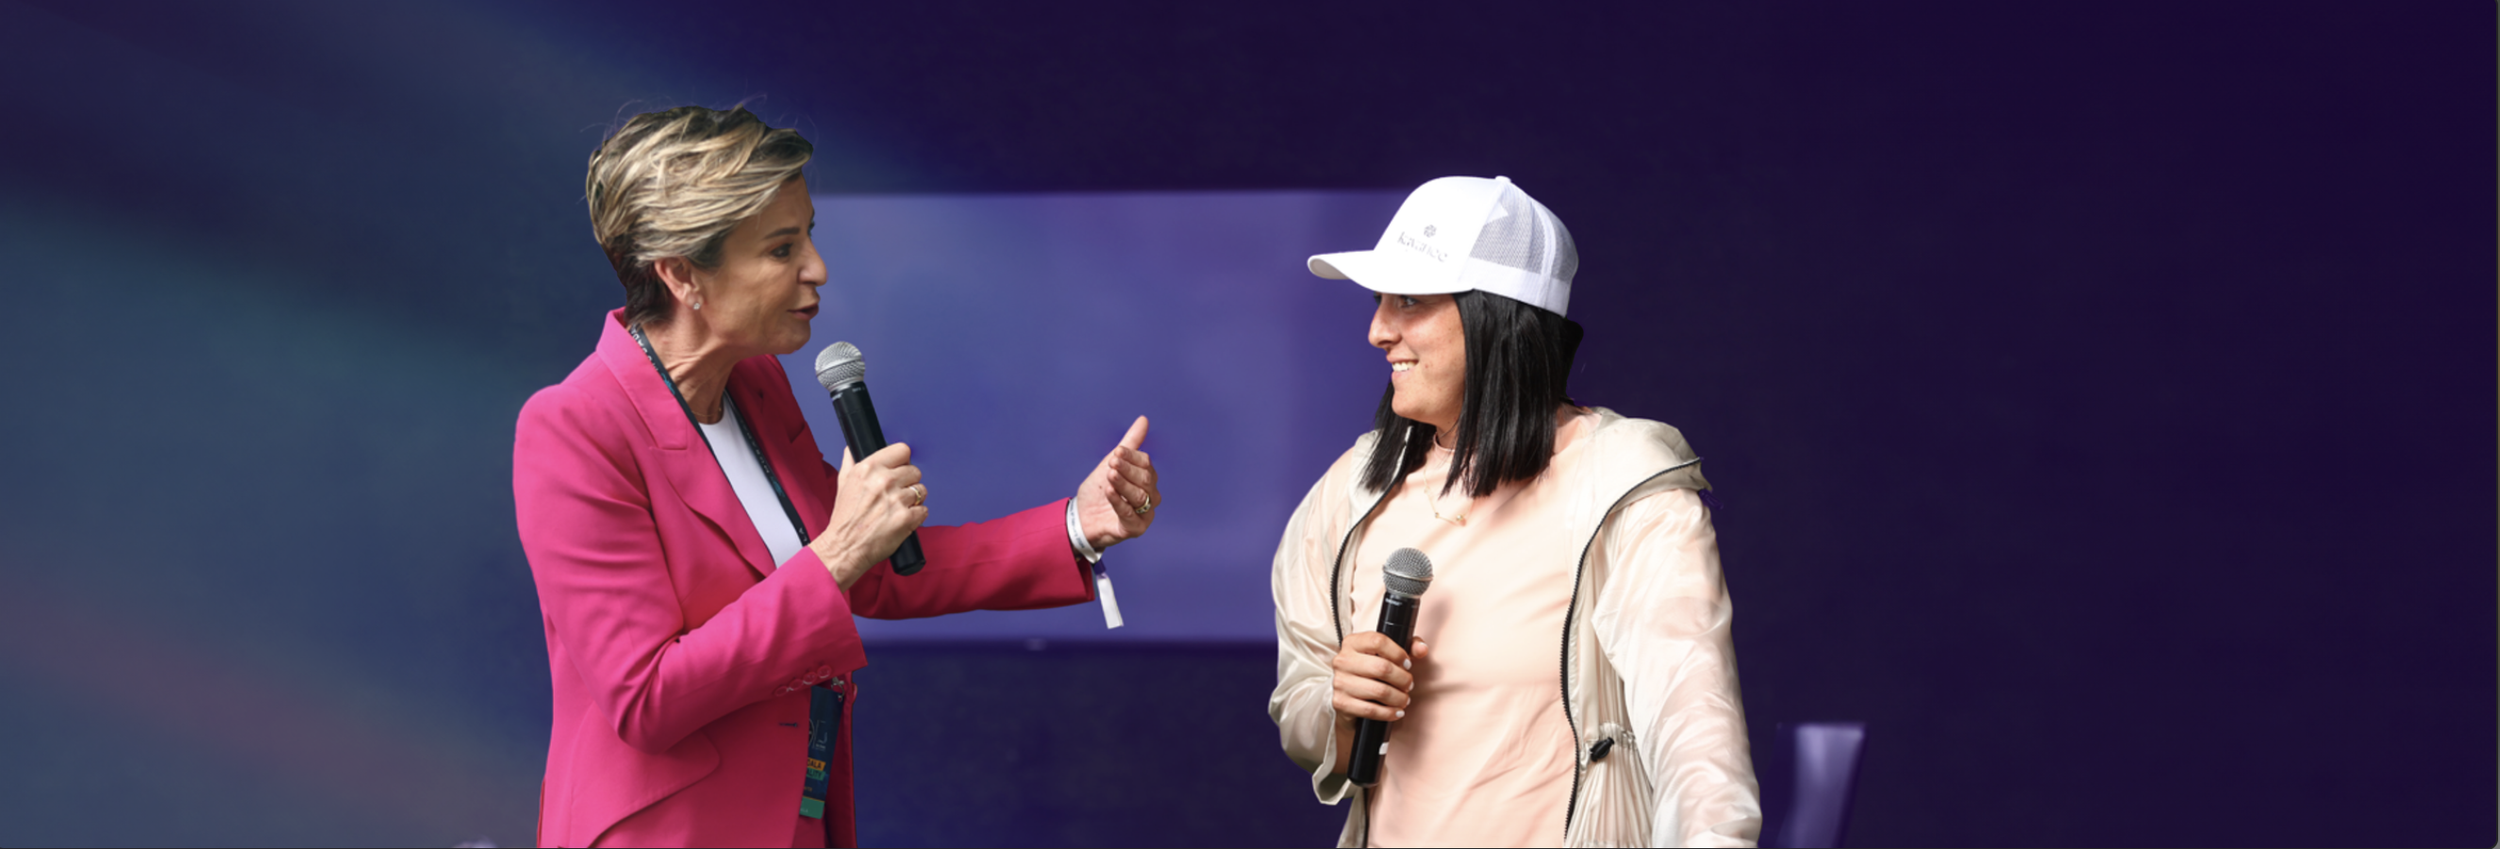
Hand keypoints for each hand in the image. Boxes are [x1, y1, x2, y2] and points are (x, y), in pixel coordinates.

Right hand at [811, 443, 927, 589]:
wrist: (844, 548)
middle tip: (897, 494)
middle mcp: (883, 481)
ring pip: (921, 491)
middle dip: (908, 483)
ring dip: (914, 500)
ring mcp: (896, 500)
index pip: (902, 450)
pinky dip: (916, 516)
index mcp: (868, 468)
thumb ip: (850, 462)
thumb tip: (853, 448)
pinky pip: (923, 510)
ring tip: (898, 509)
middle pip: (915, 471)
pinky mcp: (906, 518)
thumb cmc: (845, 519)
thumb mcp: (843, 483)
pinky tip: (902, 520)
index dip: (903, 461)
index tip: (900, 469)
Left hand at [1074, 416, 1160, 550]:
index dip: (1131, 457)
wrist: (1081, 516)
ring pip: (1140, 496)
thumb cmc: (1099, 491)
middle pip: (1146, 479)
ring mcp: (1145, 514)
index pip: (1146, 464)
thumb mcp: (1111, 464)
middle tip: (1111, 463)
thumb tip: (1143, 420)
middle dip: (1127, 469)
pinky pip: (1130, 514)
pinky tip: (1108, 491)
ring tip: (1109, 476)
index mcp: (1147, 479)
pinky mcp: (1135, 529)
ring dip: (1123, 484)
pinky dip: (1119, 501)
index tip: (1115, 452)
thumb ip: (1129, 444)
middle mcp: (1150, 496)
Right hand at [1329, 632, 1430, 773]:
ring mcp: (1340, 682)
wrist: (1347, 696)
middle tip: (1409, 685)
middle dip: (1403, 679)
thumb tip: (1422, 649)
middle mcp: (1342, 660)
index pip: (1378, 641)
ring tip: (1404, 699)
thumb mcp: (1388, 654)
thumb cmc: (1370, 671)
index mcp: (1352, 642)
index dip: (1398, 653)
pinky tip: (1396, 712)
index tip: (1407, 664)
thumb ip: (1409, 647)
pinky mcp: (1341, 702)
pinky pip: (1371, 710)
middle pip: (1382, 668)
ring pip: (1379, 691)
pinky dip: (1388, 713)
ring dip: (1398, 698)